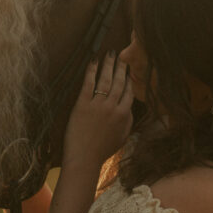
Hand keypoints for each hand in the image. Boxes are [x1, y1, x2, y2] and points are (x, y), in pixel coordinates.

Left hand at [62, 53, 133, 168]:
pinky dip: (91, 70)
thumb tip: (129, 108)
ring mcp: (98, 105)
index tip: (129, 70)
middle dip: (121, 67)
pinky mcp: (82, 104)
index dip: (130, 79)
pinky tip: (93, 60)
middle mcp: (112, 107)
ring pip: (106, 80)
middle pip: (119, 82)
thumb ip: (128, 121)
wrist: (84, 158)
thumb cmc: (102, 150)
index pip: (129, 92)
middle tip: (122, 56)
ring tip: (110, 53)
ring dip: (108, 65)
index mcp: (124, 115)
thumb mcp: (122, 137)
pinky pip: (88, 83)